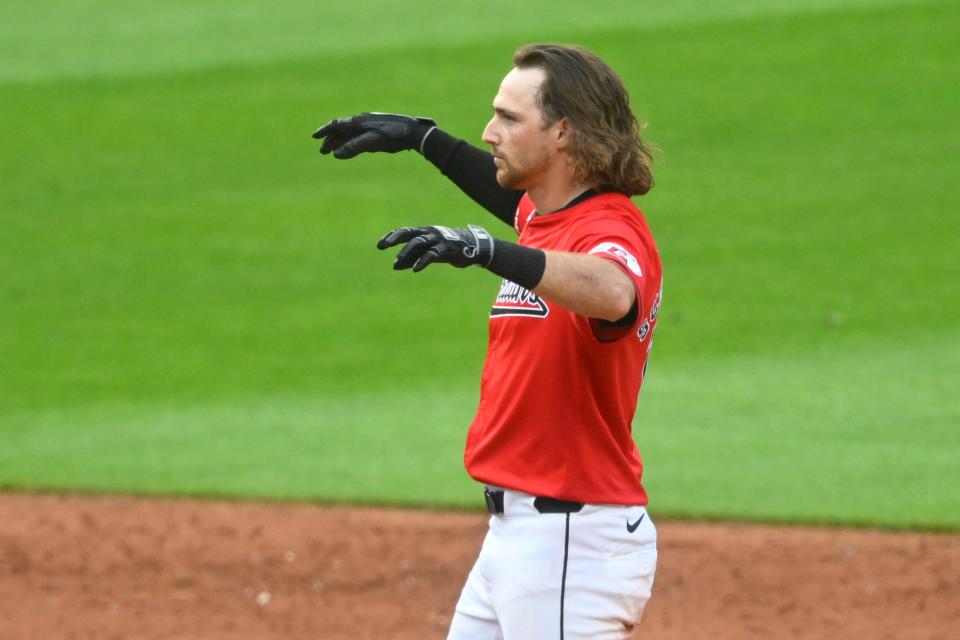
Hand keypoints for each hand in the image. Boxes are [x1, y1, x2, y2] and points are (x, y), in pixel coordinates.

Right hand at [312, 112, 436, 158]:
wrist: (414, 132)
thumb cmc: (394, 136)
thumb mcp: (373, 142)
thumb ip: (354, 147)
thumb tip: (336, 154)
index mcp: (360, 122)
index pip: (337, 125)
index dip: (325, 131)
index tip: (314, 137)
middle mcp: (363, 122)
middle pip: (342, 130)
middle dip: (331, 140)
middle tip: (322, 151)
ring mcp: (370, 126)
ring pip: (350, 134)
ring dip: (340, 142)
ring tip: (332, 151)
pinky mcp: (377, 132)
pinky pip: (359, 137)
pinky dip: (351, 143)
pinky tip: (350, 149)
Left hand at [377, 225, 494, 271]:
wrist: (472, 247)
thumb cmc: (445, 249)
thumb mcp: (427, 252)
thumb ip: (411, 258)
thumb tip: (394, 266)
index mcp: (423, 232)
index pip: (404, 231)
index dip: (392, 236)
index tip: (380, 245)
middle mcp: (429, 233)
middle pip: (409, 233)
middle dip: (395, 238)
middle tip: (383, 246)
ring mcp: (438, 239)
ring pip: (419, 242)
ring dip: (406, 251)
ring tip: (396, 262)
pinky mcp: (447, 249)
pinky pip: (432, 254)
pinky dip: (423, 261)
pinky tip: (415, 269)